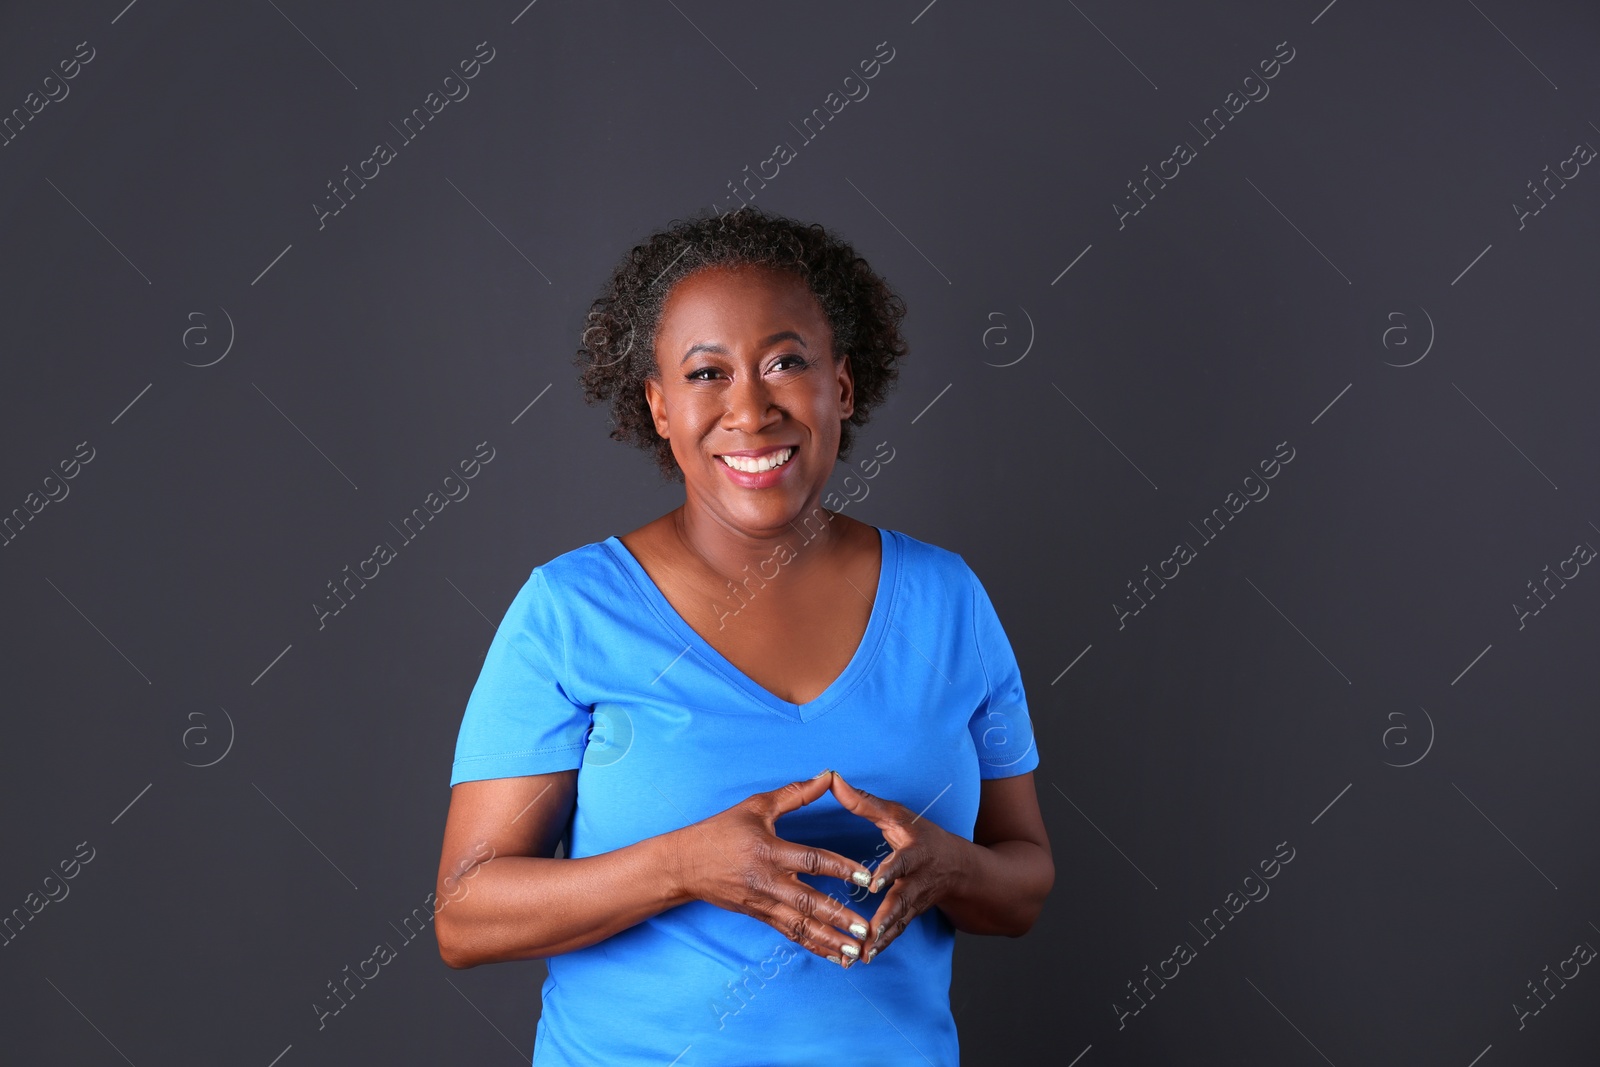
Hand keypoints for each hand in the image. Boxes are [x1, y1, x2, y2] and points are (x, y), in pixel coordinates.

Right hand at [669, 770, 874, 966]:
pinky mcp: (760, 916)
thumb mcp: (757, 806)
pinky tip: (835, 956)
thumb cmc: (721, 831)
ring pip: (801, 926)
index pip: (812, 861)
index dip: (841, 869)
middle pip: (809, 902)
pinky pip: (790, 934)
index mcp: (769, 851)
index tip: (866, 879)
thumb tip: (828, 776)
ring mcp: (763, 902)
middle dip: (839, 917)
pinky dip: (814, 947)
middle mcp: (768, 881)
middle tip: (866, 929)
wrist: (685, 864)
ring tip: (857, 951)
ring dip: (830, 940)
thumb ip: (795, 794)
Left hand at [828, 771, 967, 962]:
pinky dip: (882, 946)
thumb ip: (864, 802)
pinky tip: (864, 958)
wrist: (961, 869)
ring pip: (899, 922)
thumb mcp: (899, 815)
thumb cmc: (923, 836)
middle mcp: (918, 880)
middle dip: (887, 916)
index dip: (890, 872)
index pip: (903, 862)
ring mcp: (916, 902)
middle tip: (869, 931)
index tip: (874, 884)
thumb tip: (833, 779)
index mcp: (915, 852)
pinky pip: (896, 933)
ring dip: (882, 938)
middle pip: (903, 900)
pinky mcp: (911, 916)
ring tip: (863, 953)